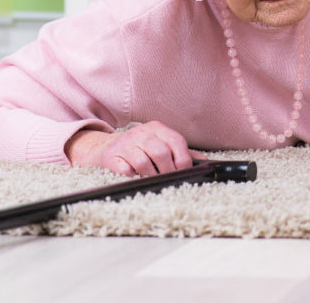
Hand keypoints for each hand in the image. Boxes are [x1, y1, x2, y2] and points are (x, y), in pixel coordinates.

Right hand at [65, 121, 206, 176]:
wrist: (105, 147)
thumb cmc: (139, 148)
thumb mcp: (160, 143)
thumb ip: (181, 152)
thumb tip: (204, 162)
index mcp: (157, 128)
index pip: (176, 142)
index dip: (183, 160)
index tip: (183, 173)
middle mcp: (141, 132)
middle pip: (160, 153)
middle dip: (167, 171)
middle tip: (168, 180)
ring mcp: (125, 143)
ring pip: (143, 163)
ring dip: (150, 175)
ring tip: (151, 178)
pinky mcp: (111, 156)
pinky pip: (125, 170)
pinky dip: (132, 176)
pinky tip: (133, 176)